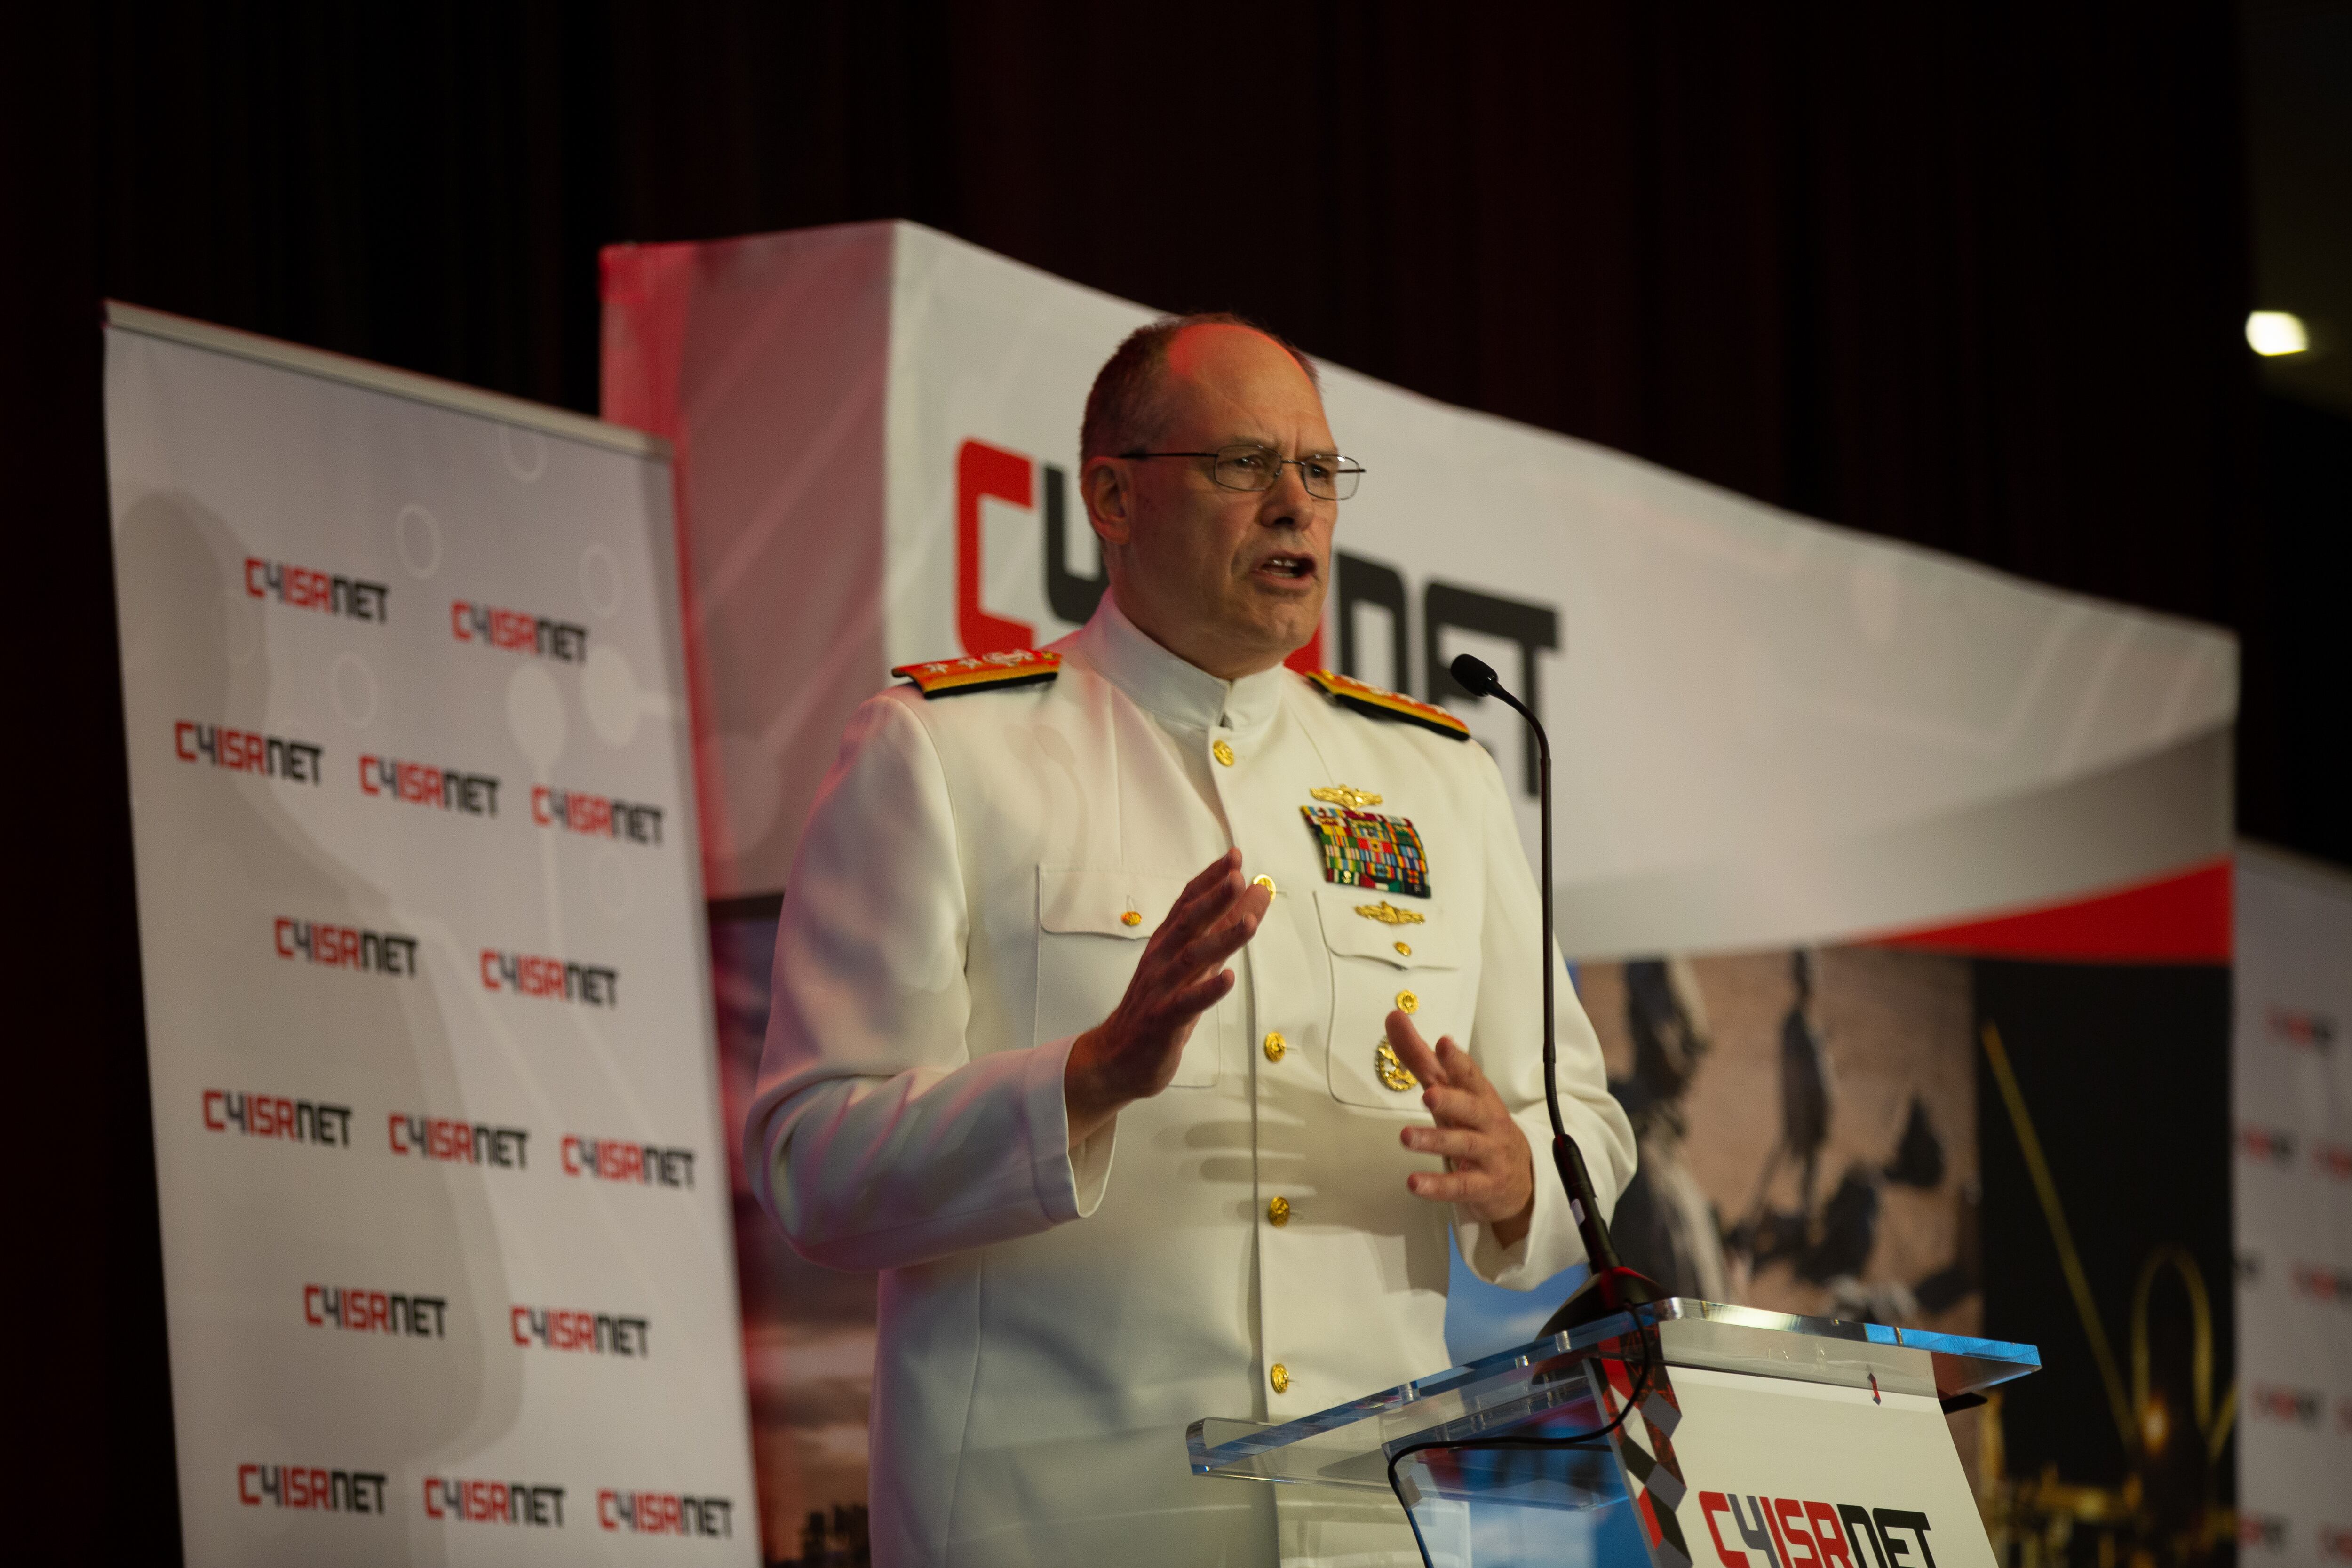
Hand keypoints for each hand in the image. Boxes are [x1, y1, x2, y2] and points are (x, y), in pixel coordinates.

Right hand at [1064, 849, 1270, 1146]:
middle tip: (1238, 876)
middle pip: (1187, 924)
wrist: (1116, 1058)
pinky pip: (1185, 1004)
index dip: (1209, 880)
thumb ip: (1222, 932)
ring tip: (1248, 923)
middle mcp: (1161, 961)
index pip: (1186, 904)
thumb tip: (1255, 896)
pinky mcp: (1162, 1021)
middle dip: (1213, 899)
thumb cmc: (1159, 1008)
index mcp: (1165, 944)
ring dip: (1219, 940)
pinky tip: (1227, 979)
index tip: (1233, 856)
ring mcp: (1160, 990)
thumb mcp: (1195, 966)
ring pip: (1190, 959)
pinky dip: (1206, 990)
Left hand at [1388, 1010, 1534, 1247]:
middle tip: (1429, 1095)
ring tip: (1407, 1137)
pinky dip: (1438, 1185)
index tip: (1444, 1044)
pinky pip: (1460, 1186)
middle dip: (1452, 1100)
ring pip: (1464, 1145)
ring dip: (1435, 1141)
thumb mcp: (1450, 1093)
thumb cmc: (1477, 1126)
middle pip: (1472, 1109)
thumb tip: (1394, 1018)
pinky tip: (1415, 1183)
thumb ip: (1420, 1058)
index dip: (1458, 1061)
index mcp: (1479, 1096)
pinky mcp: (1482, 1185)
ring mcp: (1487, 1154)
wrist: (1518, 1178)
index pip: (1470, 1076)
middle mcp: (1486, 1123)